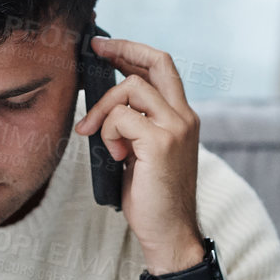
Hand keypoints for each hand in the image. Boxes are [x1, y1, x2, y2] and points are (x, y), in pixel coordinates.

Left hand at [74, 36, 204, 272]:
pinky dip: (107, 133)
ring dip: (103, 110)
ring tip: (100, 139)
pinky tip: (115, 156)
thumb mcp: (142, 152)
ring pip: (130, 88)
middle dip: (122, 48)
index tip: (106, 47)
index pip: (162, 67)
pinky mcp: (161, 142)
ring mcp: (175, 127)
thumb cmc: (152, 198)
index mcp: (182, 117)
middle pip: (157, 60)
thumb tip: (107, 104)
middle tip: (94, 49)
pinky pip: (120, 117)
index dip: (133, 50)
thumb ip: (135, 126)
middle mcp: (184, 116)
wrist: (169, 233)